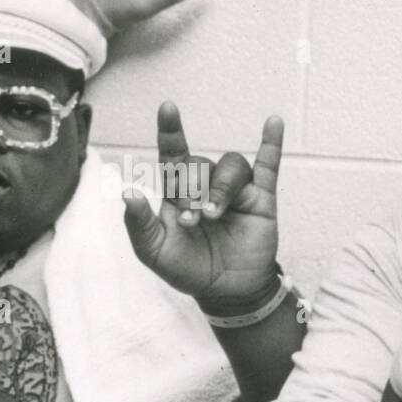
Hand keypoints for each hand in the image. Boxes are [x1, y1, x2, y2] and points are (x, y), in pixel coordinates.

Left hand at [123, 102, 283, 313]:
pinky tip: (273, 122)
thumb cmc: (188, 269)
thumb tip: (127, 192)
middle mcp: (205, 185)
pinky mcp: (261, 199)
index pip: (173, 155)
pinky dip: (271, 144)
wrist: (226, 293)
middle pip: (199, 164)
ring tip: (215, 215)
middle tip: (194, 221)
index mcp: (178, 192)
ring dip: (221, 188)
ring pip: (230, 166)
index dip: (171, 131)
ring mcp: (235, 190)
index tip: (168, 108)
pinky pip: (268, 166)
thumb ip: (139, 224)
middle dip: (194, 190)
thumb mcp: (154, 252)